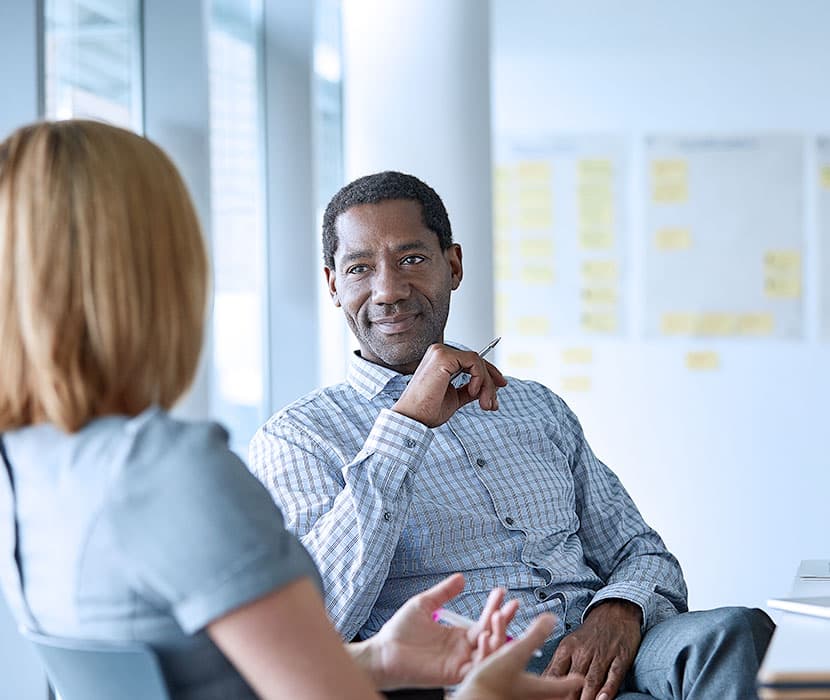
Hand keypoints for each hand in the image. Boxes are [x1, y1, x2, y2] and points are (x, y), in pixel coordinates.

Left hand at [363, 573, 518, 689]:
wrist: (383, 651)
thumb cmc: (399, 631)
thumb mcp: (424, 604)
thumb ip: (443, 592)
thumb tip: (461, 577)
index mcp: (457, 635)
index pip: (484, 622)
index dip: (494, 607)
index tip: (502, 591)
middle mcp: (462, 650)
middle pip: (492, 636)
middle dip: (504, 620)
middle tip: (512, 605)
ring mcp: (459, 662)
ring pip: (489, 652)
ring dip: (498, 635)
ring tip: (499, 616)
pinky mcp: (452, 673)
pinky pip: (476, 667)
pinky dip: (485, 653)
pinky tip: (486, 636)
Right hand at [392, 343, 506, 427]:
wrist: (413, 419)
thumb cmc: (427, 410)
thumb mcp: (456, 397)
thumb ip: (470, 389)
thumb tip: (488, 387)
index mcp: (440, 360)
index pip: (471, 361)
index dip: (488, 373)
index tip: (501, 387)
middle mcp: (439, 352)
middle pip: (477, 361)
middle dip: (490, 382)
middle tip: (494, 403)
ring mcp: (441, 352)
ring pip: (477, 362)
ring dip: (487, 384)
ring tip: (485, 404)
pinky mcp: (443, 357)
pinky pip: (474, 362)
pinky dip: (479, 378)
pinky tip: (473, 392)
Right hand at [454, 614, 583, 699]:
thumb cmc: (492, 683)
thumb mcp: (515, 654)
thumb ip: (534, 636)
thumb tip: (551, 619)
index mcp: (536, 688)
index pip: (560, 686)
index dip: (571, 680)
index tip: (579, 679)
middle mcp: (525, 696)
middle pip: (546, 695)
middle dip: (555, 689)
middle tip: (564, 687)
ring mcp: (511, 698)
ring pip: (526, 691)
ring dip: (532, 681)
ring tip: (536, 681)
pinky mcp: (495, 695)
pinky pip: (505, 685)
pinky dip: (507, 676)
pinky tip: (501, 669)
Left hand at [545, 600, 641, 699]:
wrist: (615, 611)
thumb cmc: (589, 633)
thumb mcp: (569, 643)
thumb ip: (558, 665)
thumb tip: (543, 684)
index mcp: (567, 649)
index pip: (555, 673)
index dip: (550, 689)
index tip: (547, 698)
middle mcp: (583, 652)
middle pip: (573, 680)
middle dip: (568, 697)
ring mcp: (602, 654)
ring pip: (592, 680)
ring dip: (586, 697)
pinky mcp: (620, 657)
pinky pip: (614, 675)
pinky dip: (608, 688)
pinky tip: (603, 699)